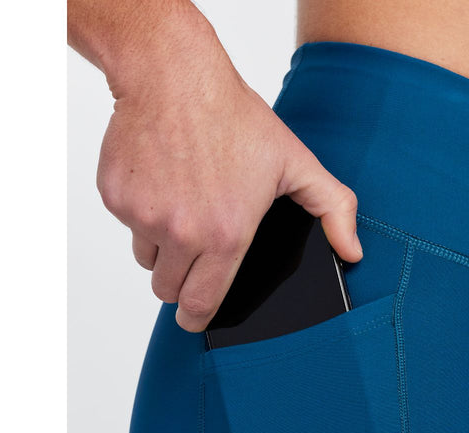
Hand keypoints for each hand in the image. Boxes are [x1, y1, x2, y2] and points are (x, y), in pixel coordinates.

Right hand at [95, 22, 362, 331]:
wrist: (173, 76)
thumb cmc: (235, 118)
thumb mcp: (297, 163)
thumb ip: (333, 210)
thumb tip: (353, 252)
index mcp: (226, 235)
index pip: (202, 304)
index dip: (199, 319)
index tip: (196, 321)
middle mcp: (181, 233)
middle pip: (168, 290)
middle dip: (182, 282)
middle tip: (198, 250)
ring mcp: (144, 215)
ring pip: (148, 258)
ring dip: (163, 246)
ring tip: (186, 206)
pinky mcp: (115, 197)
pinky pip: (128, 224)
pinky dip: (142, 212)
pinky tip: (164, 181)